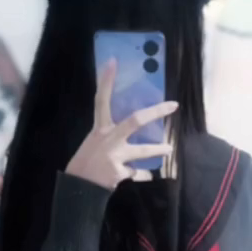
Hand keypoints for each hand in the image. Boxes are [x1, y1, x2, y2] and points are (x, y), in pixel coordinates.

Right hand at [66, 60, 177, 190]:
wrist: (78, 189)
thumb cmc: (85, 164)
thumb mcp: (94, 143)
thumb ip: (110, 135)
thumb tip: (128, 130)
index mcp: (99, 129)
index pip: (101, 100)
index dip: (106, 81)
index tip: (113, 61)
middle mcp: (108, 139)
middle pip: (135, 120)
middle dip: (156, 112)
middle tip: (173, 106)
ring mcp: (115, 156)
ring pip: (142, 151)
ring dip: (158, 149)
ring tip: (169, 149)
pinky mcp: (120, 173)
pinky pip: (136, 173)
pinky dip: (141, 174)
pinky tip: (146, 174)